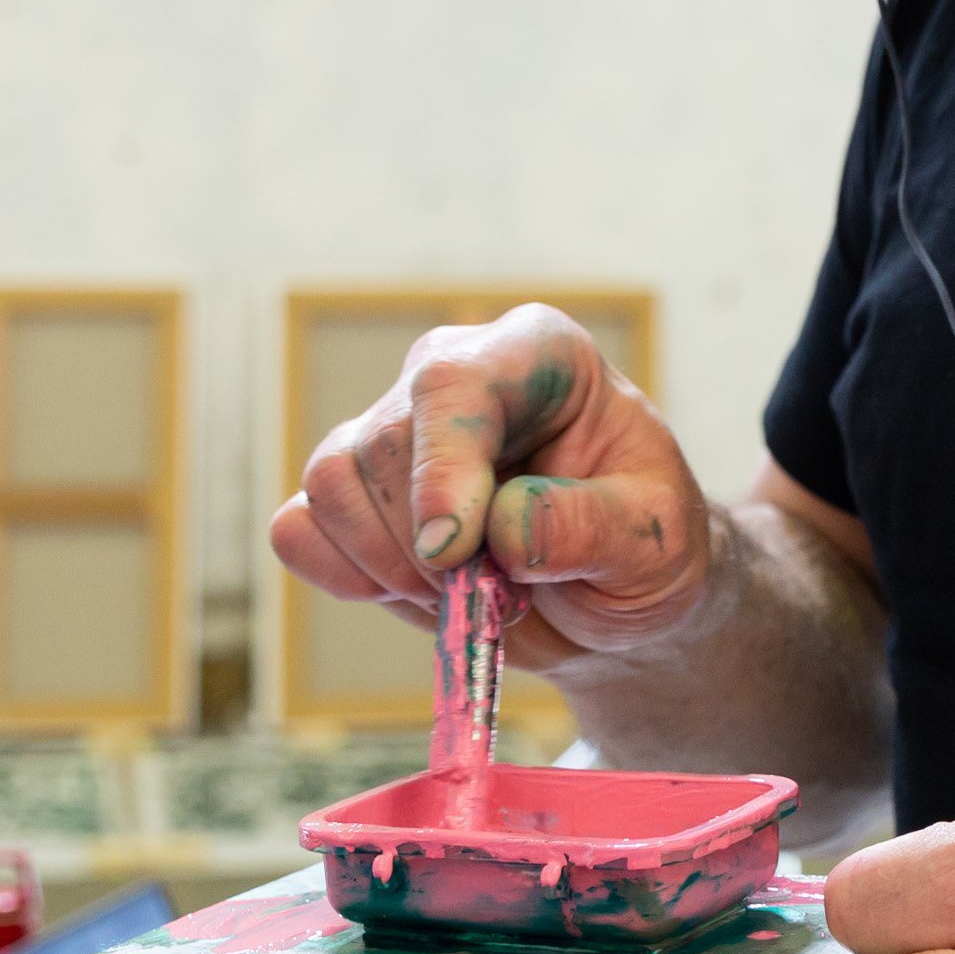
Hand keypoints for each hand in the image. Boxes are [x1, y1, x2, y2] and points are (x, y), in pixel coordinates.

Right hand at [267, 304, 716, 666]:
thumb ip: (588, 527)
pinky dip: (346, 579)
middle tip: (504, 595)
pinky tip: (416, 594)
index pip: (452, 383)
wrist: (614, 598)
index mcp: (537, 355)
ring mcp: (392, 431)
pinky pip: (298, 530)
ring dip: (393, 570)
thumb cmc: (644, 550)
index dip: (440, 467)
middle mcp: (454, 376)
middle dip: (432, 550)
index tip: (454, 551)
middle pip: (383, 446)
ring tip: (473, 594)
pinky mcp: (351, 495)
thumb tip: (499, 527)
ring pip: (331, 487)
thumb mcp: (656, 544)